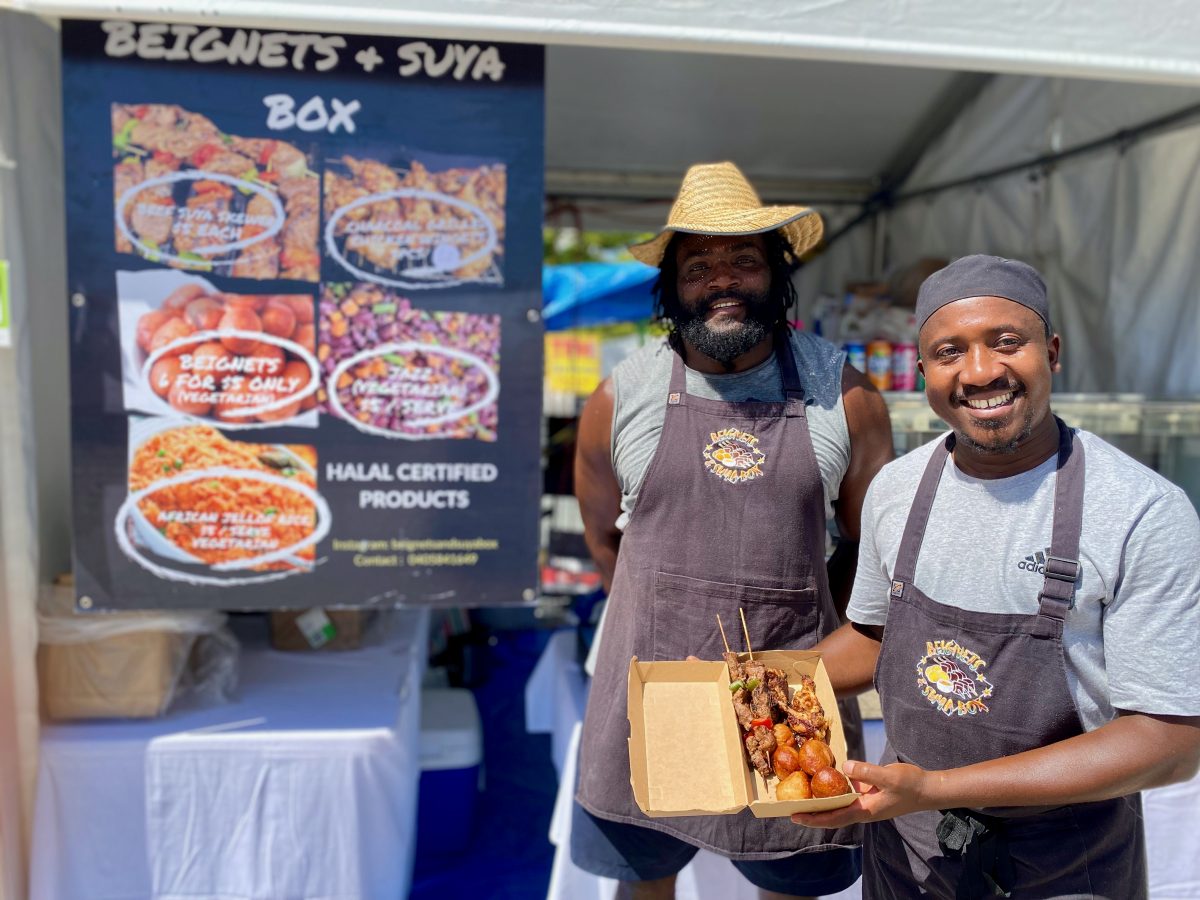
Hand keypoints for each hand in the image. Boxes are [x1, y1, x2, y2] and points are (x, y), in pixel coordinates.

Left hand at [791, 759, 935, 827]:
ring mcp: (864, 802)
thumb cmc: (909, 785)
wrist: (926, 789)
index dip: (814, 818)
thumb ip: (866, 772)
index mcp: (864, 810)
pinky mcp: (867, 792)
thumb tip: (845, 767)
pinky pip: (846, 793)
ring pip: (837, 804)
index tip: (795, 817)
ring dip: (820, 802)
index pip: (834, 818)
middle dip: (811, 813)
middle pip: (831, 814)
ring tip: (800, 795)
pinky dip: (833, 789)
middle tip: (789, 808)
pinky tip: (822, 779)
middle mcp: (861, 809)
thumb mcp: (888, 776)